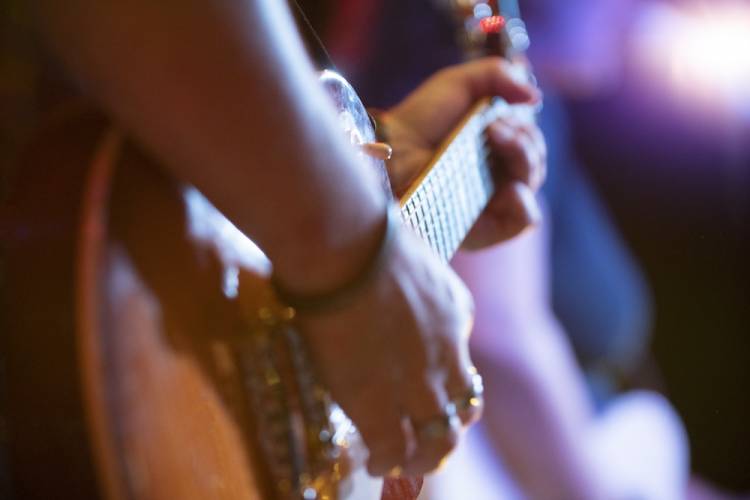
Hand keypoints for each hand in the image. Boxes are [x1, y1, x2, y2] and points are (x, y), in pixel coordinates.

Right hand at [297, 223, 479, 476]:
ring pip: (438, 440)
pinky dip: (387, 462)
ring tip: (407, 466)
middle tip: (431, 446)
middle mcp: (447, 354)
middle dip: (448, 431)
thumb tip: (388, 270)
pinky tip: (375, 464)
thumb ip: (410, 274)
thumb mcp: (407, 251)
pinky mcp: (378, 402)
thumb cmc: (365, 232)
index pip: (463, 365)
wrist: (344, 245)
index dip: (448, 386)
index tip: (430, 394)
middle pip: (463, 410)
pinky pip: (392, 449)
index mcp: (456, 313)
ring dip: (424, 458)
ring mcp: (417, 383)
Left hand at [381, 57, 546, 248]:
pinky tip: (507, 186)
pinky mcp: (485, 229)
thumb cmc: (418, 119)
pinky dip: (523, 200)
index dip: (526, 127)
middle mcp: (495, 176)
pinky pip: (523, 220)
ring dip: (524, 155)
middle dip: (524, 137)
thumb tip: (534, 97)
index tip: (503, 111)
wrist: (393, 151)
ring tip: (494, 140)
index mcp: (493, 148)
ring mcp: (491, 203)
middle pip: (536, 161)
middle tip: (494, 127)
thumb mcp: (458, 83)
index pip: (530, 142)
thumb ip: (498, 75)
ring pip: (532, 183)